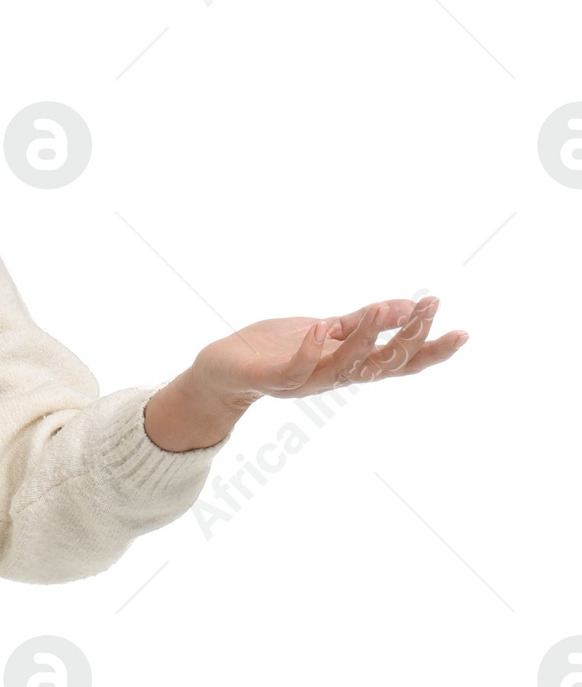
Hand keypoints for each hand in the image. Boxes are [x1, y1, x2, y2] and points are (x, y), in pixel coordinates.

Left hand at [143, 297, 468, 451]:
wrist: (223, 371)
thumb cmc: (278, 349)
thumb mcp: (327, 329)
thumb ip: (362, 322)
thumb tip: (405, 306)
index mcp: (350, 364)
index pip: (399, 362)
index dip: (431, 352)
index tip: (463, 334)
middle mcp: (333, 377)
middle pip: (380, 364)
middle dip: (407, 337)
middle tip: (429, 307)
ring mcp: (303, 379)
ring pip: (343, 366)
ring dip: (364, 338)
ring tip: (383, 308)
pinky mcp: (271, 377)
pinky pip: (294, 369)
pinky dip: (309, 351)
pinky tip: (321, 327)